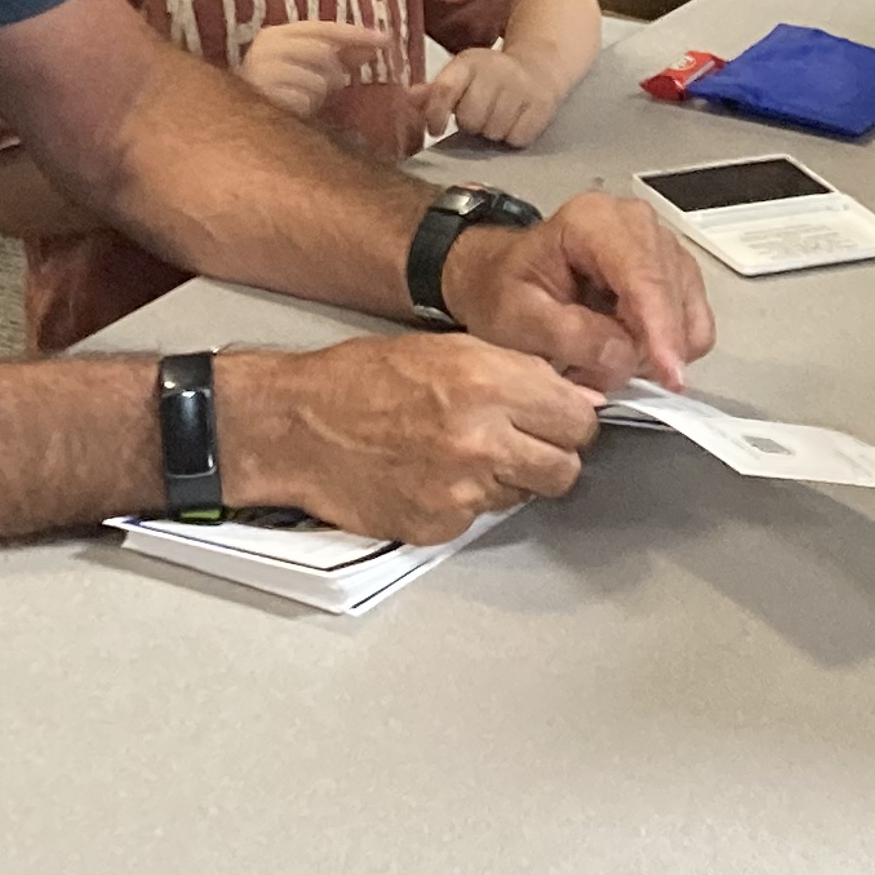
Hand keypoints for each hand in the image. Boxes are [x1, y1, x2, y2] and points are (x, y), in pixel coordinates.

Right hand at [218, 336, 603, 545]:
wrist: (295, 427)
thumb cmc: (360, 380)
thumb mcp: (446, 349)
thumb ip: (516, 373)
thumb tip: (574, 398)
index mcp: (487, 382)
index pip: (579, 419)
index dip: (569, 418)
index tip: (557, 417)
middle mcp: (482, 439)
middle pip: (566, 467)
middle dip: (550, 454)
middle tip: (521, 441)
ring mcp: (462, 489)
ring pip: (527, 495)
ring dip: (509, 478)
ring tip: (464, 454)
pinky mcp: (440, 525)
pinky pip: (481, 517)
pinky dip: (467, 501)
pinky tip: (434, 475)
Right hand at [235, 17, 388, 122]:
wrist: (236, 124)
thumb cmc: (278, 92)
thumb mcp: (308, 67)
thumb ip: (339, 54)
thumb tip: (379, 43)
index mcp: (276, 34)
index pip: (324, 27)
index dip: (357, 33)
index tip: (386, 41)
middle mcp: (265, 47)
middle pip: (323, 53)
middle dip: (333, 73)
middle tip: (327, 87)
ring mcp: (261, 71)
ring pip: (317, 80)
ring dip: (317, 94)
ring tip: (302, 100)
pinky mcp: (262, 97)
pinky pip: (304, 102)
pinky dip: (305, 108)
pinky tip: (293, 110)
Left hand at [418, 44, 565, 148]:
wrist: (540, 66)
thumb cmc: (491, 78)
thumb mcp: (462, 75)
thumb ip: (435, 91)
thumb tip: (408, 98)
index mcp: (469, 63)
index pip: (445, 89)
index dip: (436, 113)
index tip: (436, 129)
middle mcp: (495, 71)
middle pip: (470, 118)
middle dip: (471, 124)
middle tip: (479, 116)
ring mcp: (521, 87)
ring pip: (493, 131)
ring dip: (493, 132)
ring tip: (497, 118)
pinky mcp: (542, 105)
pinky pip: (517, 138)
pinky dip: (514, 137)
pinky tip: (515, 122)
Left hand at [436, 187, 713, 393]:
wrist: (501, 278)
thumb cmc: (503, 291)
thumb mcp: (517, 319)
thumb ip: (568, 335)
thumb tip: (624, 356)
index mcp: (594, 221)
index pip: (643, 275)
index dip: (660, 327)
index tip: (669, 374)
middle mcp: (636, 224)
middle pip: (672, 295)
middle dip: (646, 347)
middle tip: (594, 375)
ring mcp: (661, 246)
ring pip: (688, 314)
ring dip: (651, 352)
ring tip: (600, 359)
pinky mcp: (675, 274)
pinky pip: (693, 325)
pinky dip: (664, 350)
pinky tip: (623, 348)